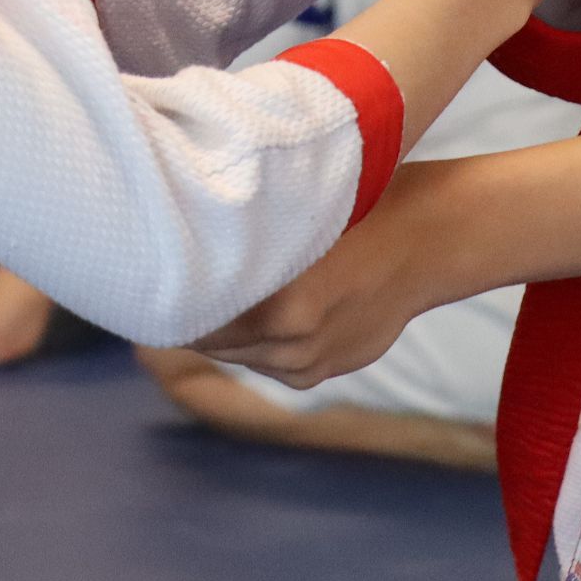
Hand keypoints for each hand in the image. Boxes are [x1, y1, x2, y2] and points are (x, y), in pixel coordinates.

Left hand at [192, 162, 454, 388]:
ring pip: (239, 355)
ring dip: (224, 329)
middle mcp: (294, 346)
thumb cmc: (361, 209)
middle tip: (168, 281)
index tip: (150, 275)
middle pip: (211, 342)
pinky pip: (271, 363)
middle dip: (192, 314)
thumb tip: (181, 243)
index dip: (170, 298)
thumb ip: (245, 244)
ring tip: (213, 289)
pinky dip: (257, 341)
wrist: (431, 241)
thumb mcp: (296, 218)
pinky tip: (259, 306)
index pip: (198, 319)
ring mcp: (312, 364)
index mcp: (282, 306)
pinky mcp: (325, 371)